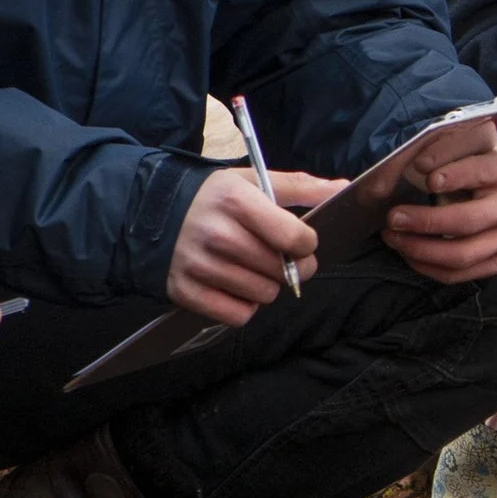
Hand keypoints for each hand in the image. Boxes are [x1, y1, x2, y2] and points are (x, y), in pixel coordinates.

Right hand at [167, 168, 331, 325]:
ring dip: (265, 286)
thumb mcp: (253, 182)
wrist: (152, 214)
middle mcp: (218, 235)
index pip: (296, 239)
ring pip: (264, 295)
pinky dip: (242, 306)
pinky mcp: (186, 292)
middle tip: (277, 257)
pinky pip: (238, 315)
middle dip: (290, 267)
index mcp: (237, 201)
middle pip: (283, 271)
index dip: (306, 244)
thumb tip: (344, 189)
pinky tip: (233, 285)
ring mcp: (199, 266)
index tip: (298, 241)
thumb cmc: (214, 199)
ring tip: (250, 267)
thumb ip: (302, 186)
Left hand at [377, 116, 496, 284]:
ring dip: (421, 248)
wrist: (473, 188)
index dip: (451, 162)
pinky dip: (429, 266)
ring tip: (392, 236)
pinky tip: (407, 252)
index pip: (481, 166)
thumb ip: (409, 157)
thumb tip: (377, 187)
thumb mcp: (436, 149)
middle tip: (393, 216)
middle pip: (470, 219)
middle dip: (427, 221)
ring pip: (464, 252)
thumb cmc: (449, 164)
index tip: (420, 165)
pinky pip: (462, 272)